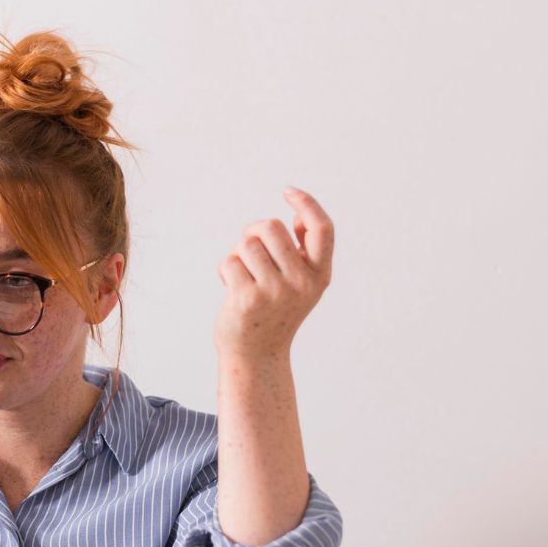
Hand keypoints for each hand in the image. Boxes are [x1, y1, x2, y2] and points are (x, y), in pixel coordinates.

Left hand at [214, 187, 333, 362]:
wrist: (256, 355)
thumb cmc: (274, 310)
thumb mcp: (298, 282)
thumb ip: (300, 252)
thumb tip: (297, 216)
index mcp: (319, 275)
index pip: (322, 229)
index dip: (307, 204)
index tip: (288, 191)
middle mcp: (302, 282)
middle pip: (271, 227)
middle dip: (254, 233)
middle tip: (250, 252)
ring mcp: (276, 292)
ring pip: (247, 244)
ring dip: (238, 255)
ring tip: (244, 277)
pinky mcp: (248, 299)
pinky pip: (230, 262)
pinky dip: (225, 271)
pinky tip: (232, 288)